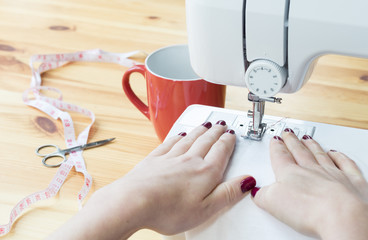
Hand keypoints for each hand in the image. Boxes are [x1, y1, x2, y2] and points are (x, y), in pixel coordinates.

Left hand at [48, 121, 255, 239]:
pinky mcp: (155, 160)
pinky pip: (170, 143)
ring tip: (206, 124)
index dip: (228, 141)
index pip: (221, 151)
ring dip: (200, 131)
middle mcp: (189, 160)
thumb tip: (248, 181)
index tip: (232, 134)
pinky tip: (180, 135)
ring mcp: (170, 158)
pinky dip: (178, 137)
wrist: (134, 201)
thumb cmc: (168, 209)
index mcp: (205, 172)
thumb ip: (228, 193)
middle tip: (222, 124)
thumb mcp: (206, 209)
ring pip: (189, 139)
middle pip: (206, 141)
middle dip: (216, 132)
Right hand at [252, 129, 367, 239]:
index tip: (275, 140)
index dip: (276, 147)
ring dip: (312, 145)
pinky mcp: (352, 182)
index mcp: (290, 173)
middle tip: (288, 133)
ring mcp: (332, 173)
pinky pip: (345, 164)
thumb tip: (256, 191)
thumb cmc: (309, 209)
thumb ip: (262, 195)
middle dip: (292, 141)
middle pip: (299, 151)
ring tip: (306, 138)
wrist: (341, 215)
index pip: (280, 156)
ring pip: (319, 154)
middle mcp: (311, 169)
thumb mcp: (273, 203)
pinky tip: (335, 153)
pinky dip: (339, 156)